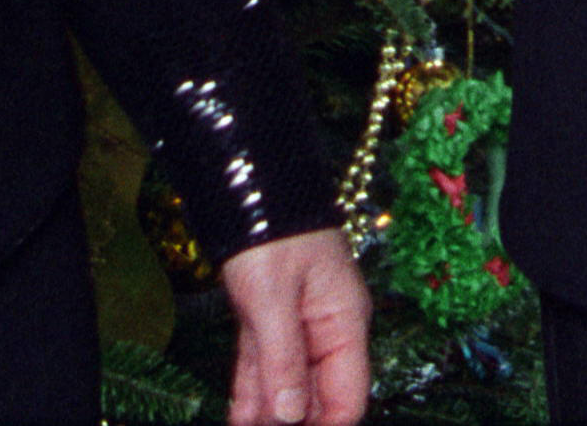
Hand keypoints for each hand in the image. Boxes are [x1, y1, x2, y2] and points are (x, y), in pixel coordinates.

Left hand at [219, 226, 370, 425]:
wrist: (249, 184)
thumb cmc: (271, 232)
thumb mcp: (274, 299)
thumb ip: (283, 361)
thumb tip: (289, 417)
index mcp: (344, 322)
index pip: (348, 397)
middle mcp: (327, 327)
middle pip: (316, 394)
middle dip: (293, 421)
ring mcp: (298, 321)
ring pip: (286, 381)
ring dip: (266, 412)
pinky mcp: (269, 313)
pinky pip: (264, 362)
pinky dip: (251, 390)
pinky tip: (238, 417)